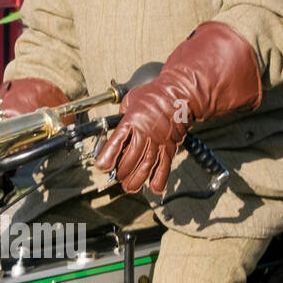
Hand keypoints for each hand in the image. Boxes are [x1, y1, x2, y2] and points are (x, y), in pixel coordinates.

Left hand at [94, 22, 260, 195]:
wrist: (180, 95)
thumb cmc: (154, 95)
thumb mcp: (131, 100)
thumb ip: (122, 116)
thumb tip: (114, 129)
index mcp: (132, 120)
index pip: (116, 143)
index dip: (107, 158)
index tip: (102, 167)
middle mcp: (145, 133)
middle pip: (129, 160)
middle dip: (120, 173)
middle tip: (117, 177)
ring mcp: (158, 142)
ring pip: (145, 167)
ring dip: (136, 180)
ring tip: (129, 187)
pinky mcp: (170, 147)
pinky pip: (165, 167)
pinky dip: (159, 180)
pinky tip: (154, 188)